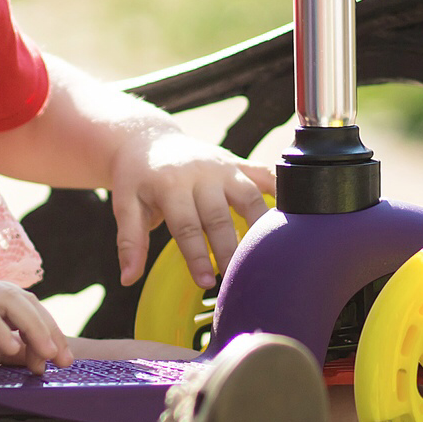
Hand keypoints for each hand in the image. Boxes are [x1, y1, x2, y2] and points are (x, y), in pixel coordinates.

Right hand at [0, 278, 73, 372]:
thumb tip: (31, 358)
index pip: (25, 305)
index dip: (47, 329)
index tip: (60, 361)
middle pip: (22, 298)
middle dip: (48, 328)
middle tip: (63, 360)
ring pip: (5, 298)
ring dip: (31, 326)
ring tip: (45, 355)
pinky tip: (8, 348)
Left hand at [109, 131, 273, 290]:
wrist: (147, 138)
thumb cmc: (137, 178)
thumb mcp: (125, 205)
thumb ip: (130, 242)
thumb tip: (128, 279)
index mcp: (171, 184)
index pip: (187, 225)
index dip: (197, 256)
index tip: (206, 282)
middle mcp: (201, 173)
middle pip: (220, 216)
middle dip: (228, 249)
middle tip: (236, 278)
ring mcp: (223, 166)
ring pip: (250, 196)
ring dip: (259, 226)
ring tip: (267, 256)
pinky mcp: (237, 162)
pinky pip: (264, 175)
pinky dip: (281, 192)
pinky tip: (297, 214)